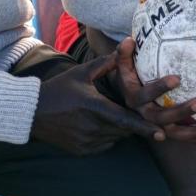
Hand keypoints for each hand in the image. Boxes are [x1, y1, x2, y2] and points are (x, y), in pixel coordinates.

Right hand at [32, 53, 164, 155]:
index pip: (126, 121)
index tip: (162, 135)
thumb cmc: (60, 89)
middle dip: (130, 121)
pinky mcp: (82, 151)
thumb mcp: (82, 73)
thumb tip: (126, 45)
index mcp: (95, 107)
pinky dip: (105, 136)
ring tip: (105, 113)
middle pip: (124, 129)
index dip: (145, 128)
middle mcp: (93, 127)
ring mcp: (87, 142)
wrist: (33, 112)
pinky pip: (103, 145)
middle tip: (129, 110)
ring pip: (115, 137)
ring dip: (117, 128)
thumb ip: (106, 62)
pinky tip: (94, 123)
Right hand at [112, 37, 195, 144]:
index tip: (177, 79)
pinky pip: (182, 138)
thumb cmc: (127, 80)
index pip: (146, 94)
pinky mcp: (165, 132)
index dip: (160, 88)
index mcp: (133, 99)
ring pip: (175, 133)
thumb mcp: (121, 68)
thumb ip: (123, 55)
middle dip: (183, 112)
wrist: (119, 105)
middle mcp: (144, 115)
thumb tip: (129, 39)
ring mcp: (155, 126)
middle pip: (163, 118)